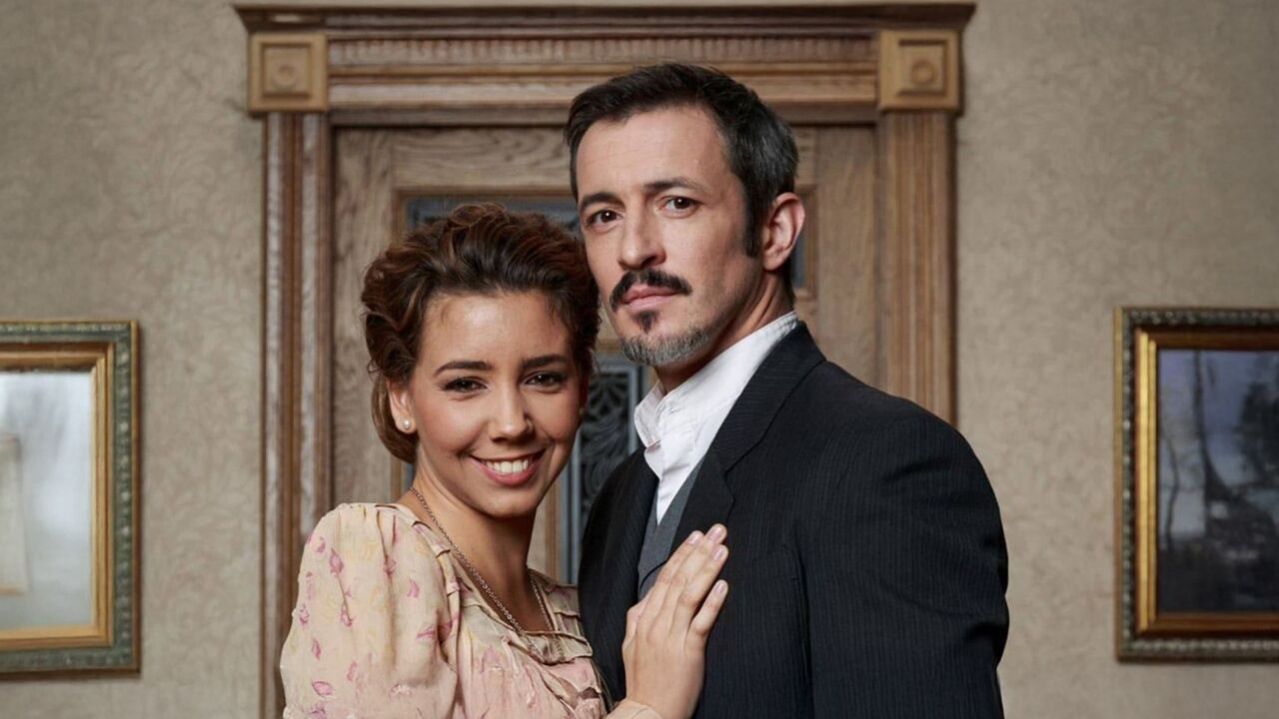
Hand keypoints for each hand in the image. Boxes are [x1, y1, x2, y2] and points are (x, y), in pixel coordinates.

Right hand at [621, 525, 728, 718]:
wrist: (648, 713)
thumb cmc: (644, 681)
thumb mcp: (632, 644)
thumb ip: (640, 619)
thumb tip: (647, 599)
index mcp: (643, 618)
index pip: (664, 578)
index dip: (682, 554)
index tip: (696, 536)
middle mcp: (655, 623)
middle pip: (678, 579)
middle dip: (698, 551)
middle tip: (716, 531)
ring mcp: (670, 637)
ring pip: (689, 594)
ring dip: (706, 568)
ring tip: (722, 549)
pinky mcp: (687, 652)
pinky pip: (701, 622)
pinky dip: (712, 602)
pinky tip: (723, 585)